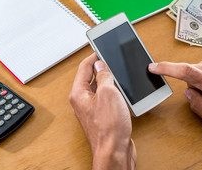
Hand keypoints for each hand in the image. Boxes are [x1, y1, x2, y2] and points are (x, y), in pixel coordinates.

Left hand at [69, 53, 136, 168]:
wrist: (114, 152)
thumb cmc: (109, 128)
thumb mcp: (108, 93)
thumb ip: (104, 76)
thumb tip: (101, 65)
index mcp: (79, 93)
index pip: (84, 68)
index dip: (94, 56)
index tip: (101, 49)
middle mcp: (83, 101)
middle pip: (91, 77)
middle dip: (102, 67)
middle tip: (112, 60)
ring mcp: (92, 108)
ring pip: (100, 88)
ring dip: (109, 80)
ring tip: (118, 74)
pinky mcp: (102, 115)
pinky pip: (106, 98)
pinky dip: (113, 92)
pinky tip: (121, 91)